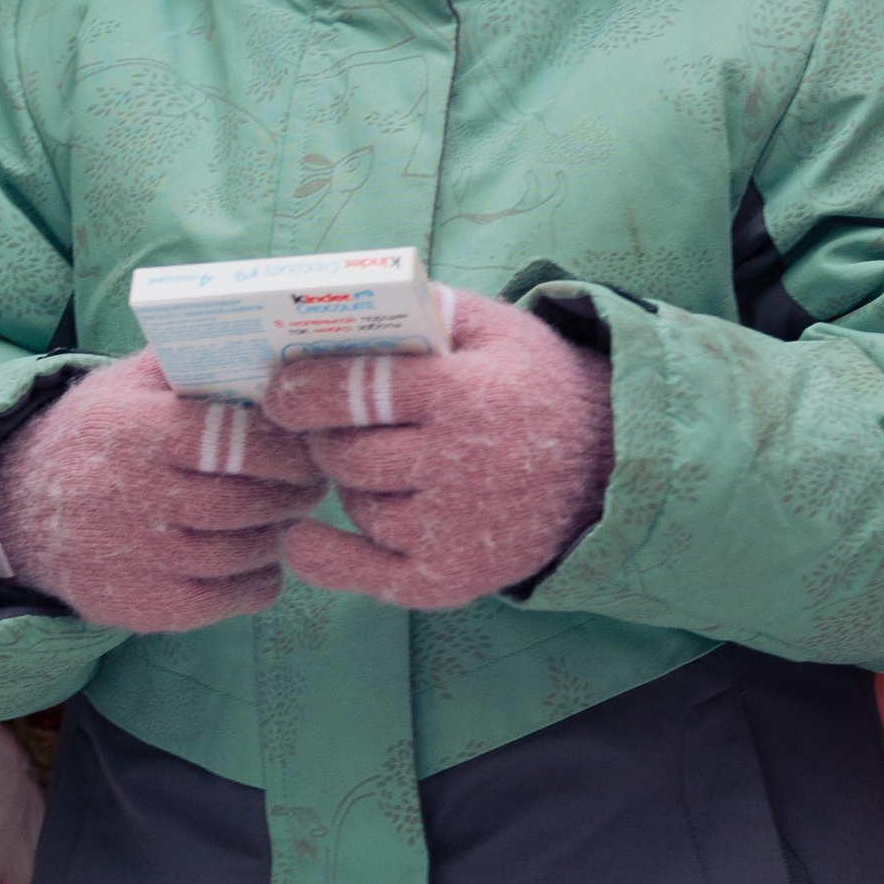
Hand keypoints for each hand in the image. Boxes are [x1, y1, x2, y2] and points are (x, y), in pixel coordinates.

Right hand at [0, 351, 320, 633]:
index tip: (311, 439)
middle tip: (316, 478)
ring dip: (281, 531)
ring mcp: (141, 556)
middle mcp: (135, 495)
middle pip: (249, 500)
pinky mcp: (148, 606)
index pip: (235, 438)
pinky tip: (256, 554)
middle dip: (297, 490)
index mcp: (136, 429)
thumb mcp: (126, 383)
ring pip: (249, 550)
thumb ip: (186, 357)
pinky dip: (261, 577)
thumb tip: (263, 335)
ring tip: (287, 512)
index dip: (287, 443)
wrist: (20, 512)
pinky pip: (236, 597)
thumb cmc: (97, 436)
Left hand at [263, 290, 613, 612]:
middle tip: (322, 427)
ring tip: (368, 463)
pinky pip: (365, 573)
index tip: (276, 391)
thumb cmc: (533, 385)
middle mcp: (460, 468)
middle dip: (324, 438)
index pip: (360, 390)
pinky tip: (301, 536)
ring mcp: (455, 529)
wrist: (607, 463)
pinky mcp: (452, 578)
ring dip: (351, 484)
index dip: (304, 390)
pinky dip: (325, 558)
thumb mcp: (494, 328)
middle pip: (349, 455)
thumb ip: (424, 310)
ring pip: (360, 506)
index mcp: (465, 395)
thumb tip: (344, 305)